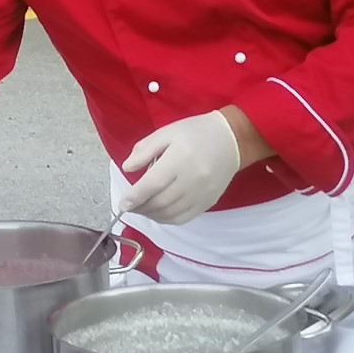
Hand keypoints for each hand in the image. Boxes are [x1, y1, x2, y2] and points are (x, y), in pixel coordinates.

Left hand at [119, 111, 241, 224]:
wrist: (230, 139)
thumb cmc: (194, 133)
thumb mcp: (166, 133)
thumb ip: (144, 150)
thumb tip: (127, 168)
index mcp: (179, 159)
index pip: (152, 184)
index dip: (135, 197)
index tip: (123, 203)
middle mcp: (192, 179)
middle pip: (160, 202)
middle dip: (140, 208)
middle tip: (128, 206)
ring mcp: (202, 193)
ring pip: (171, 213)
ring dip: (151, 215)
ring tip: (141, 209)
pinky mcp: (209, 202)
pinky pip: (184, 218)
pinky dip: (167, 219)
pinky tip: (158, 213)